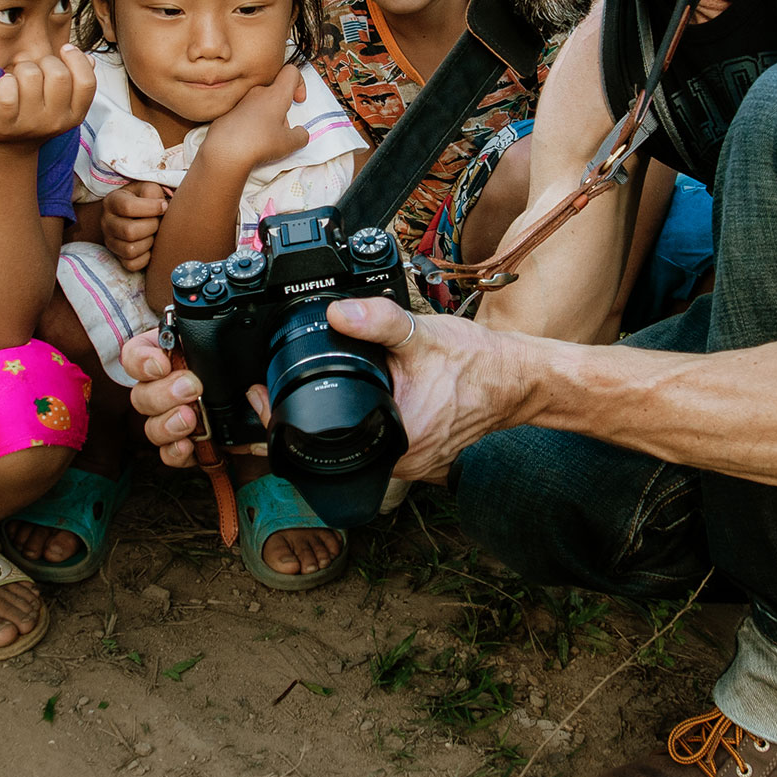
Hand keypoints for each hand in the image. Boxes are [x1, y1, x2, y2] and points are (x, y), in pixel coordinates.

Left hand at [0, 45, 96, 145]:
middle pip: (58, 74)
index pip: (87, 83)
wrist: (8, 147)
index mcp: (74, 115)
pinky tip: (3, 84)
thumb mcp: (61, 102)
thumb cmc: (36, 114)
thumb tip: (89, 59)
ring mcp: (30, 124)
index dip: (77, 59)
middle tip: (36, 68)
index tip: (65, 49)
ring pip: (31, 74)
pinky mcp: (4, 123)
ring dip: (21, 68)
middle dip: (45, 61)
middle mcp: (55, 122)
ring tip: (18, 78)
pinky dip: (3, 81)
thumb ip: (77, 80)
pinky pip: (8, 90)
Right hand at [97, 181, 169, 272]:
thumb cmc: (145, 198)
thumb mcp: (148, 188)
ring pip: (130, 250)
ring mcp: (110, 241)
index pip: (127, 207)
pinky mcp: (117, 257)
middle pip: (129, 231)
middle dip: (151, 227)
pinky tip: (150, 246)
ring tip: (154, 233)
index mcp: (112, 201)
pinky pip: (131, 264)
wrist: (137, 211)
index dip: (151, 208)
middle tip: (158, 221)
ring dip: (149, 242)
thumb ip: (154, 193)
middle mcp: (106, 222)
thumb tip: (162, 208)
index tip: (164, 206)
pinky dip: (145, 258)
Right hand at [119, 329, 266, 463]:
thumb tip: (257, 393)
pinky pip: (168, 453)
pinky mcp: (186, 444)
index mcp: (175, 353)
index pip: (138, 354)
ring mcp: (174, 418)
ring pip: (150, 425)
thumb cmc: (256, 370)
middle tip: (192, 388)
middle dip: (163, 392)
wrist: (270, 411)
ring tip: (190, 419)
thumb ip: (258, 366)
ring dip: (167, 424)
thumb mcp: (255, 356)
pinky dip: (175, 452)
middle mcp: (168, 387)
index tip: (161, 364)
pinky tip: (187, 446)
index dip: (142, 360)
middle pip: (142, 394)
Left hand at [121, 297, 531, 483]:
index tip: (257, 400)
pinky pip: (364, 445)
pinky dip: (345, 426)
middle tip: (264, 393)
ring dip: (316, 429)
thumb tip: (336, 313)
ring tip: (288, 398)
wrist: (518, 381)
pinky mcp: (409, 454)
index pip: (323, 446)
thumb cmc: (478, 365)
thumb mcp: (424, 335)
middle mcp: (398, 463)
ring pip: (343, 452)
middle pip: (326, 453)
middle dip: (291, 426)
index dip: (282, 427)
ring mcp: (404, 463)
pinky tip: (332, 404)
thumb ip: (379, 322)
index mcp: (397, 441)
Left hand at [197, 64, 307, 173]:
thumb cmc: (258, 142)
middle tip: (283, 128)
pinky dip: (252, 124)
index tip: (298, 100)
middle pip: (276, 92)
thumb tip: (300, 133)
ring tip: (267, 138)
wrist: (224, 151)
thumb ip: (301, 136)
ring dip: (268, 117)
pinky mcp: (228, 113)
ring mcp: (241, 102)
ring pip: (261, 103)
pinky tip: (250, 141)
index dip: (299, 83)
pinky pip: (246, 114)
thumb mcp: (289, 143)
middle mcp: (257, 93)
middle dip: (283, 109)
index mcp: (275, 94)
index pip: (291, 72)